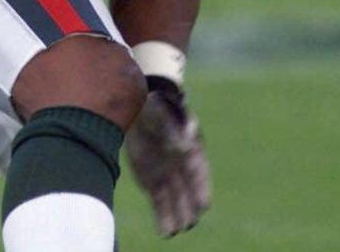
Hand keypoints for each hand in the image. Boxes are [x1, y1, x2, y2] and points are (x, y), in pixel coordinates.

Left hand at [125, 76, 210, 236]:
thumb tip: (183, 146)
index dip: (202, 189)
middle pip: (189, 194)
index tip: (203, 205)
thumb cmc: (156, 107)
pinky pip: (160, 204)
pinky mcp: (153, 183)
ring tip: (175, 231)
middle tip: (188, 223)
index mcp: (192, 151)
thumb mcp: (164, 113)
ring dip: (177, 218)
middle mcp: (183, 168)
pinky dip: (163, 218)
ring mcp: (169, 177)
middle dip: (190, 209)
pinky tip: (164, 232)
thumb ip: (174, 130)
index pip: (200, 174)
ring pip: (175, 203)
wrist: (136, 109)